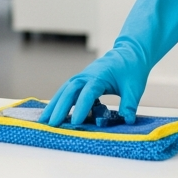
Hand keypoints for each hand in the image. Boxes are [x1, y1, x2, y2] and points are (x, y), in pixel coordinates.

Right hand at [39, 0, 177, 126]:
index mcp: (99, 76)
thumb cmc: (131, 69)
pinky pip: (68, 91)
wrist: (129, 54)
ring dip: (54, 104)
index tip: (75, 122)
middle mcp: (86, 76)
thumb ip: (129, 105)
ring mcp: (82, 77)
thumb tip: (127, 121)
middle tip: (52, 124)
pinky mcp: (81, 81)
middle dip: (59, 108)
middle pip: (69, 91)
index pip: (87, 93)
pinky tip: (53, 112)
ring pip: (64, 91)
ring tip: (43, 120)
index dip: (81, 108)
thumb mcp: (134, 88)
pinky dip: (59, 101)